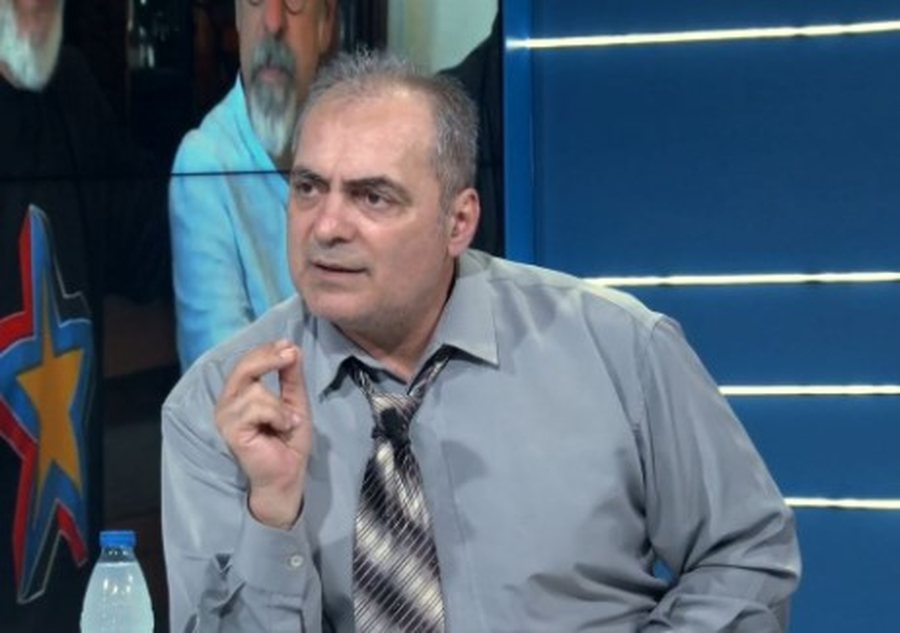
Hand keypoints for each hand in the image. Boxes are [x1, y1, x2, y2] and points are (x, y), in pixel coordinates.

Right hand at [215, 339, 311, 528]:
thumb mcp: (295, 402)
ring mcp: (226, 417)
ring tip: (287, 422)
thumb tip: (292, 348)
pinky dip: (277, 416)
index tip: (288, 345)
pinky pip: (257, 408)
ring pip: (255, 391)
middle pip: (243, 368)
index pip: (247, 363)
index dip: (266, 350)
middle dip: (268, 358)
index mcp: (240, 394)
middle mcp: (228, 402)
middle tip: (290, 355)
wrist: (288, 473)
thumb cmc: (288, 440)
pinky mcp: (231, 430)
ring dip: (280, 406)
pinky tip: (282, 428)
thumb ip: (291, 378)